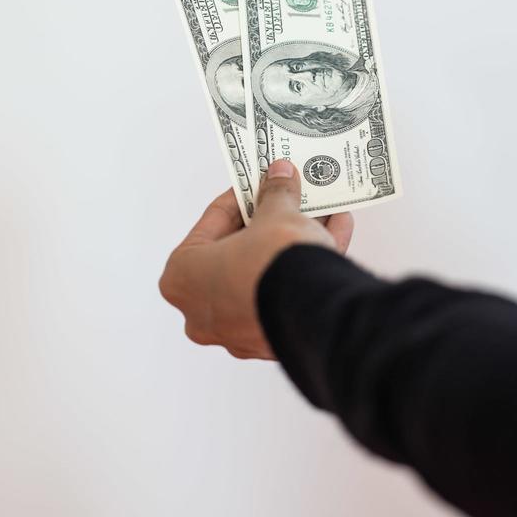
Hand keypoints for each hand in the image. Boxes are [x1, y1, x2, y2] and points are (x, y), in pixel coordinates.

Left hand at [159, 160, 353, 359]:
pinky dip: (305, 268)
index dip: (242, 196)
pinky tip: (334, 236)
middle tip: (288, 199)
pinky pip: (285, 294)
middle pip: (239, 251)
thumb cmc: (272, 265)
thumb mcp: (275, 215)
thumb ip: (275, 194)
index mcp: (182, 277)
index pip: (213, 223)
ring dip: (291, 242)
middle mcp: (201, 311)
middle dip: (269, 222)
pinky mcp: (271, 341)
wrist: (315, 312)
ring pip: (265, 274)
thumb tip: (279, 175)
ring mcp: (236, 331)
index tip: (260, 181)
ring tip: (320, 214)